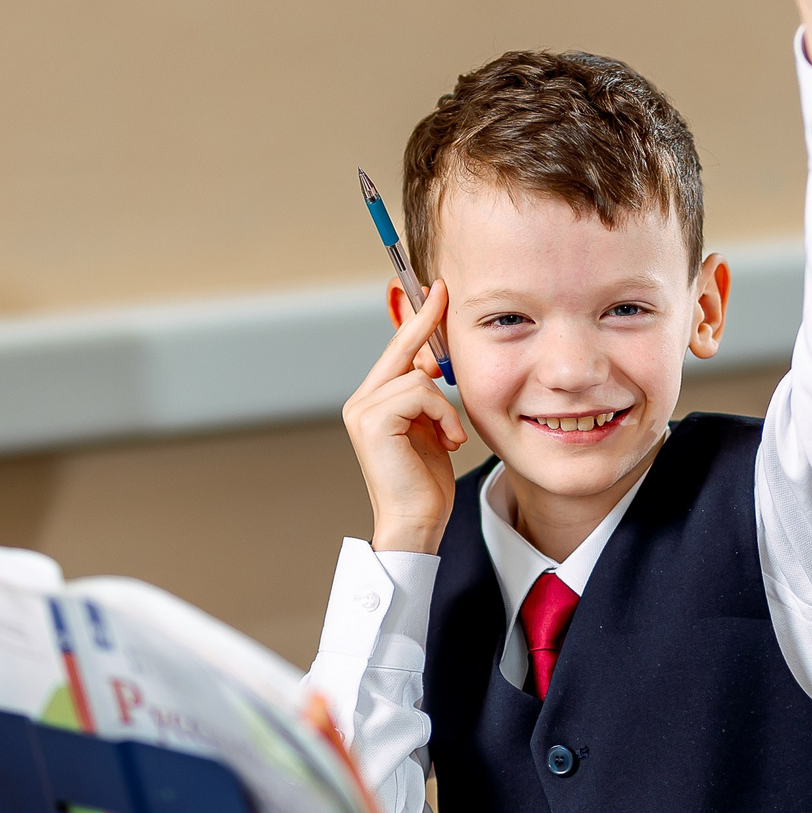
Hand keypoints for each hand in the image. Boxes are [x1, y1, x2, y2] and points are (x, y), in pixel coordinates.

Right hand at [340, 281, 463, 554]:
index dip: (416, 320)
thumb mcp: (432, 428)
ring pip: (417, 376)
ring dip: (446, 407)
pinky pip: (420, 393)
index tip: (435, 291)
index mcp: (374, 402)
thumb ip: (427, 395)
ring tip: (450, 437)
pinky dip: (443, 415)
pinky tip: (447, 441)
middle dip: (424, 322)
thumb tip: (431, 357)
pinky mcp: (372, 421)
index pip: (396, 351)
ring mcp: (363, 410)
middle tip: (443, 291)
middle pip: (400, 349)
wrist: (417, 522)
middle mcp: (361, 402)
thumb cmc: (426, 483)